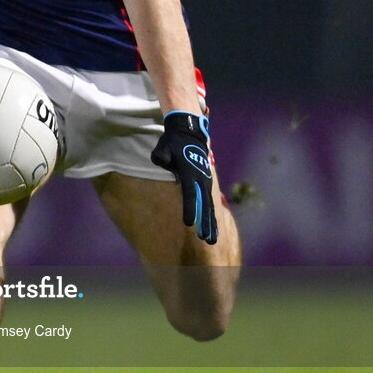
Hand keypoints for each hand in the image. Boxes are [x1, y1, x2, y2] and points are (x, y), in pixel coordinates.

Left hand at [151, 111, 216, 243]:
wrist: (190, 133)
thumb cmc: (174, 142)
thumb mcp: (164, 146)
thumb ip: (161, 154)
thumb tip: (160, 159)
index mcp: (189, 174)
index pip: (190, 195)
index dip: (190, 209)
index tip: (189, 223)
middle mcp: (200, 180)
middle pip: (204, 205)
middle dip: (204, 223)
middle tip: (206, 240)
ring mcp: (205, 182)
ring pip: (210, 207)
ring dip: (210, 223)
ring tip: (211, 240)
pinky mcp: (206, 183)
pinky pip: (210, 203)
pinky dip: (212, 217)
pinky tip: (212, 229)